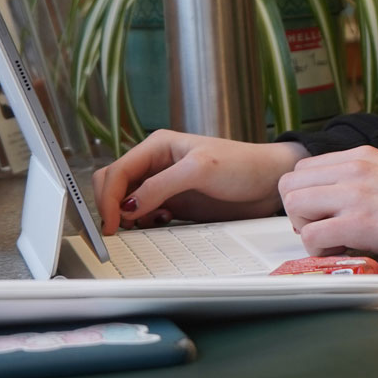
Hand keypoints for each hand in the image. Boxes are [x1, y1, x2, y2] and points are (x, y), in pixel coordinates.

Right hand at [91, 131, 308, 235]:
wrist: (270, 182)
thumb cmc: (242, 165)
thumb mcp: (200, 170)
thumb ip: (161, 186)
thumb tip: (128, 206)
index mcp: (157, 147)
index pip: (117, 172)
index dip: (108, 199)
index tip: (110, 224)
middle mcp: (157, 164)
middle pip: (115, 185)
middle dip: (111, 207)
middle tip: (116, 230)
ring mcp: (164, 185)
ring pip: (127, 202)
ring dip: (127, 216)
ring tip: (146, 224)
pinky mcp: (175, 203)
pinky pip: (145, 214)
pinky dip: (144, 223)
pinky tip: (162, 222)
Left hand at [276, 145, 377, 266]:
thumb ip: (358, 178)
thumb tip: (328, 199)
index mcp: (359, 154)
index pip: (302, 168)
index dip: (305, 195)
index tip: (324, 213)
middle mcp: (353, 167)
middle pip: (289, 185)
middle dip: (298, 211)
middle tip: (323, 229)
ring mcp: (356, 192)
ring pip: (294, 206)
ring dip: (307, 229)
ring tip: (334, 240)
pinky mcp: (361, 221)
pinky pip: (311, 235)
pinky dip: (319, 250)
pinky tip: (343, 251)